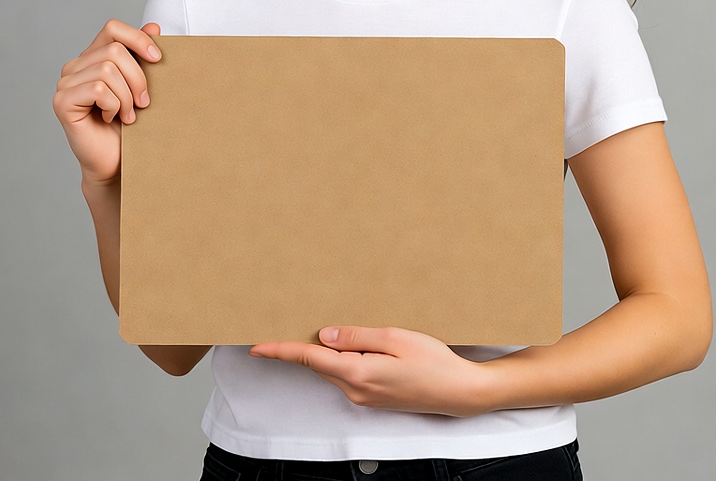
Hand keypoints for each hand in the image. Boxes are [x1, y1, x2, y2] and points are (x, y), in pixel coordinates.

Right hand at [52, 19, 161, 184]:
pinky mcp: (62, 101)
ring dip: (127, 96)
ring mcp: (65, 83)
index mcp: (93, 57)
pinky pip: (98, 89)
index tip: (158, 59)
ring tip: (127, 114)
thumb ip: (143, 56)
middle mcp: (75, 67)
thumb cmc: (129, 126)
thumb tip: (154, 26)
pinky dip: (114, 105)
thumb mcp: (142, 85)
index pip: (113, 28)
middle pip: (115, 50)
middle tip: (143, 103)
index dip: (138, 38)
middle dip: (138, 78)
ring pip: (107, 69)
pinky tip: (110, 118)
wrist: (116, 161)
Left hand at [249, 326, 489, 416]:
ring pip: (334, 368)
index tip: (257, 346)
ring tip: (324, 326)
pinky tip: (350, 343)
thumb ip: (356, 336)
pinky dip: (341, 359)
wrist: (459, 392)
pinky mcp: (373, 397)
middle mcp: (356, 390)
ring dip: (325, 351)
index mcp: (358, 374)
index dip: (281, 351)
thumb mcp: (394, 337)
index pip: (310, 359)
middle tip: (288, 319)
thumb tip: (324, 335)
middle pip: (319, 363)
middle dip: (302, 345)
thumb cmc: (433, 361)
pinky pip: (348, 374)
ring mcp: (364, 397)